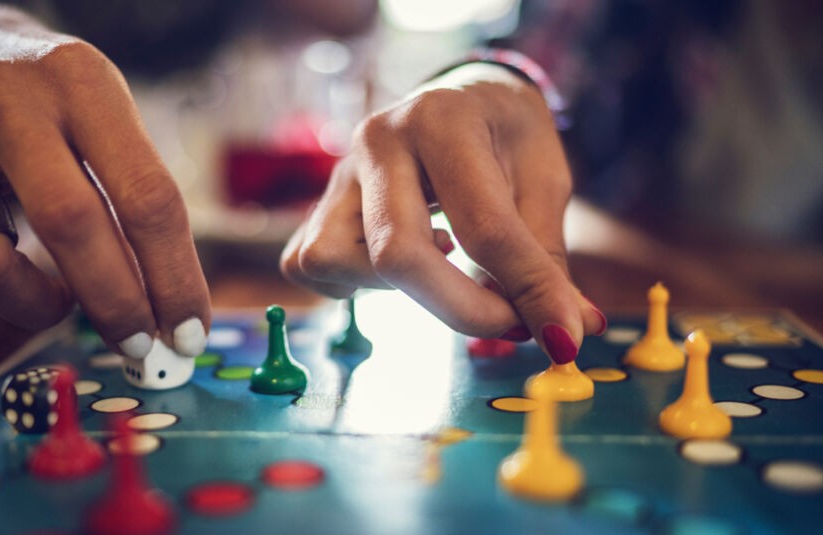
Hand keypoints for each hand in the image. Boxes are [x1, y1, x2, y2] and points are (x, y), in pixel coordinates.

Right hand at [0, 5, 209, 356]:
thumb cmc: (51, 100)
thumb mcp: (107, 114)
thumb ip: (136, 196)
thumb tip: (171, 308)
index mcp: (79, 83)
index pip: (145, 194)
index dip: (173, 276)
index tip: (188, 331)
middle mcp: (4, 101)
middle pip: (69, 224)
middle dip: (116, 304)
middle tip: (140, 346)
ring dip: (31, 307)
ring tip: (56, 300)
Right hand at [281, 63, 604, 362]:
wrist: (464, 97)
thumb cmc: (507, 137)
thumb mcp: (543, 182)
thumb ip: (544, 258)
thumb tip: (567, 334)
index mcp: (442, 119)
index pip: (482, 225)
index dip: (526, 292)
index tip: (561, 338)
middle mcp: (377, 140)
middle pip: (396, 253)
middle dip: (459, 309)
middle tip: (510, 325)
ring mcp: (338, 172)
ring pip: (333, 260)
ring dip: (396, 290)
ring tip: (441, 265)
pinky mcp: (316, 203)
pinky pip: (310, 265)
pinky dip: (353, 283)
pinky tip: (402, 263)